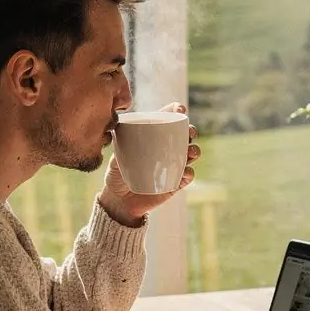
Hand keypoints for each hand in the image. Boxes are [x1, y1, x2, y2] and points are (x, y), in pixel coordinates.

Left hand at [99, 103, 199, 226]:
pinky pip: (188, 175)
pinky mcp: (176, 183)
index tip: (179, 108)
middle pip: (185, 135)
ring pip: (191, 154)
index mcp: (154, 137)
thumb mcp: (115, 159)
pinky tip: (185, 172)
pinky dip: (189, 172)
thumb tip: (116, 131)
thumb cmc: (117, 175)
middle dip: (190, 130)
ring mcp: (174, 165)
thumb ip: (118, 147)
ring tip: (190, 152)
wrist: (120, 201)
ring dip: (194, 150)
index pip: (168, 120)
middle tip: (188, 132)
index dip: (176, 111)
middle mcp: (167, 149)